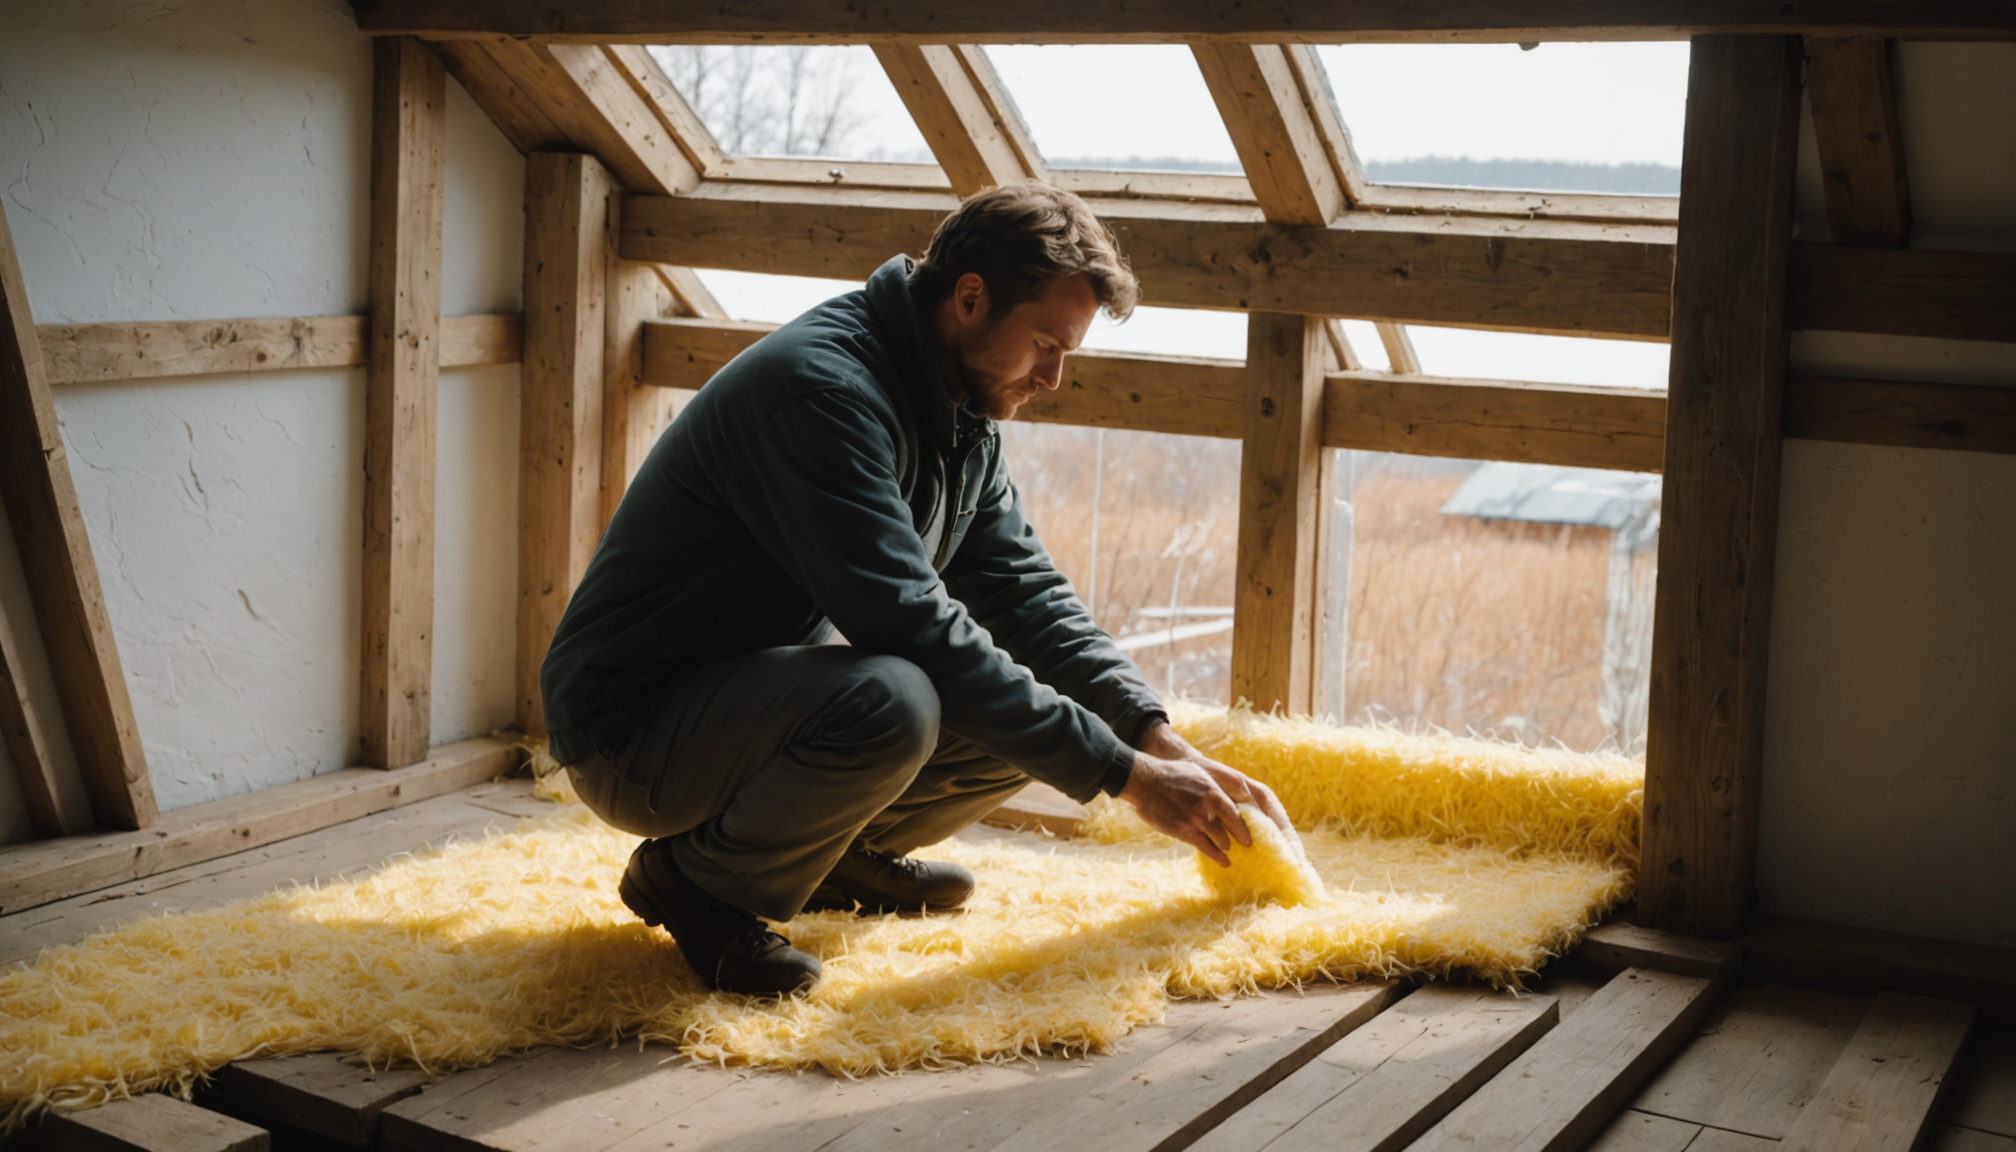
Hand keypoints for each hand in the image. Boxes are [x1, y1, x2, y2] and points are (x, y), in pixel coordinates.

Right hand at [1119, 721, 1290, 865]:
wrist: (1147, 783)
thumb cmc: (1172, 775)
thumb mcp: (1199, 774)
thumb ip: (1214, 787)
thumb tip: (1229, 796)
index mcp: (1213, 794)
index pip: (1236, 816)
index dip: (1244, 828)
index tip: (1250, 836)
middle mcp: (1208, 810)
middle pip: (1229, 831)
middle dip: (1235, 838)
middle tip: (1242, 845)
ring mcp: (1196, 822)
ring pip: (1219, 841)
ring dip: (1224, 846)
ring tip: (1228, 850)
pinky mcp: (1184, 833)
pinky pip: (1206, 849)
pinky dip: (1217, 857)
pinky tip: (1225, 862)